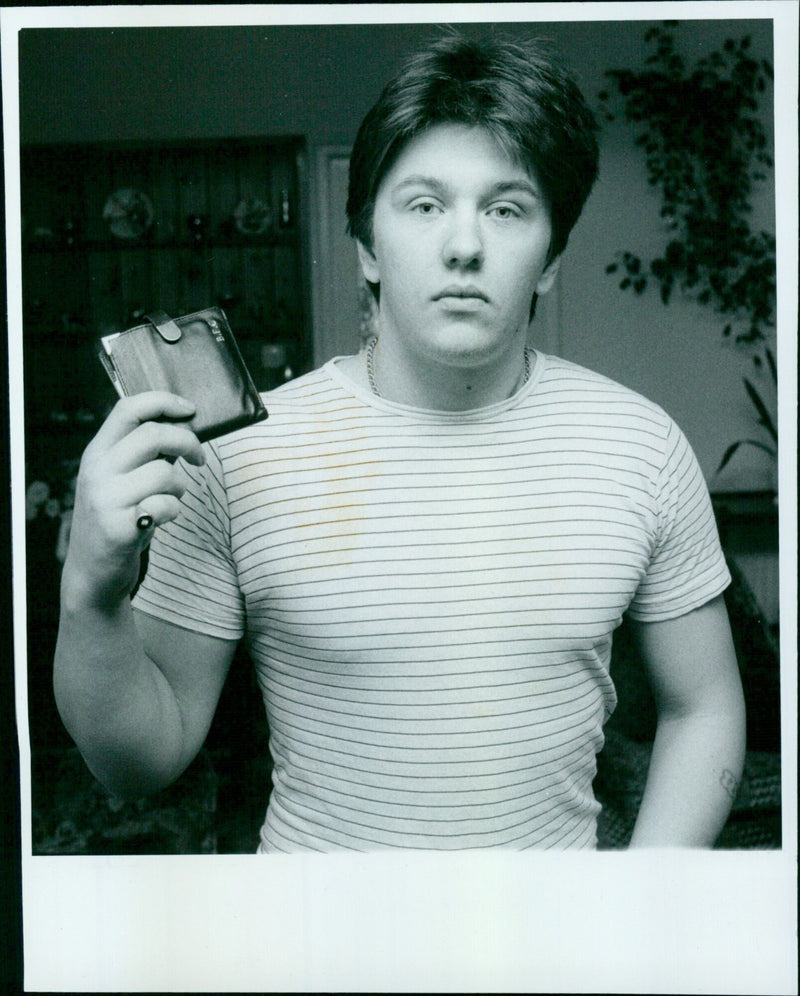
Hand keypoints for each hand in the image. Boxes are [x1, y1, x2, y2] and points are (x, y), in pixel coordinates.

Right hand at [62, 392, 205, 608]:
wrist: (93, 572)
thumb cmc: (117, 518)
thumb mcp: (119, 479)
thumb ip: (143, 453)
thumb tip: (183, 426)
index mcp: (97, 452)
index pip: (128, 408)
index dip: (164, 402)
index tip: (191, 410)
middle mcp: (97, 471)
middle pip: (154, 435)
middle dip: (188, 442)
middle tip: (199, 459)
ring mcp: (106, 499)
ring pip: (165, 472)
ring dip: (180, 486)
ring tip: (170, 499)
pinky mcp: (120, 527)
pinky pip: (166, 506)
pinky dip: (173, 511)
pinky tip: (160, 519)